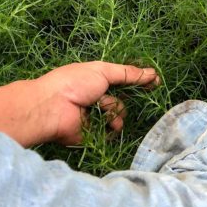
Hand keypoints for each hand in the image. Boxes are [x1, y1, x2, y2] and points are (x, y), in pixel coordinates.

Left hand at [30, 61, 159, 145]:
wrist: (52, 108)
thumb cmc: (74, 83)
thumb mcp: (102, 71)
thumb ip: (127, 73)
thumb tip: (152, 73)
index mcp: (93, 79)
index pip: (120, 80)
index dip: (137, 81)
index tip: (155, 83)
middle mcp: (93, 97)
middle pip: (119, 99)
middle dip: (126, 100)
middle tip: (133, 100)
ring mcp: (92, 117)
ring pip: (116, 116)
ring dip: (117, 115)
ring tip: (110, 115)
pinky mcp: (90, 134)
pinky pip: (109, 134)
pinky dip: (111, 130)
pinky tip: (107, 126)